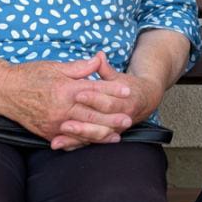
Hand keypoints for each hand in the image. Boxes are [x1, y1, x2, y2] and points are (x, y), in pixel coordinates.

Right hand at [0, 54, 134, 148]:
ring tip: (117, 135)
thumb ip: (79, 68)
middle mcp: (60, 108)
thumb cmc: (29, 75)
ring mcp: (54, 123)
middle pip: (92, 115)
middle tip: (129, 118)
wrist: (4, 91)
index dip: (113, 90)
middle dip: (112, 117)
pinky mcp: (48, 133)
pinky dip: (84, 141)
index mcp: (64, 89)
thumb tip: (98, 60)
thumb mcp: (54, 66)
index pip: (94, 89)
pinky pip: (70, 140)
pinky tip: (95, 142)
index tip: (127, 90)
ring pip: (83, 131)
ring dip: (102, 134)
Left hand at [49, 52, 165, 149]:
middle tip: (63, 125)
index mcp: (124, 103)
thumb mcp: (118, 77)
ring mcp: (112, 130)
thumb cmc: (128, 86)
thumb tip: (99, 56)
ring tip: (57, 140)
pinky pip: (89, 143)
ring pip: (93, 137)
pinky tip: (60, 146)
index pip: (107, 102)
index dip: (93, 99)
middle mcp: (119, 119)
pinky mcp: (105, 136)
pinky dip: (75, 145)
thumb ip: (106, 69)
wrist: (144, 101)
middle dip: (81, 126)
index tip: (78, 95)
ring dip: (75, 139)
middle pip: (99, 125)